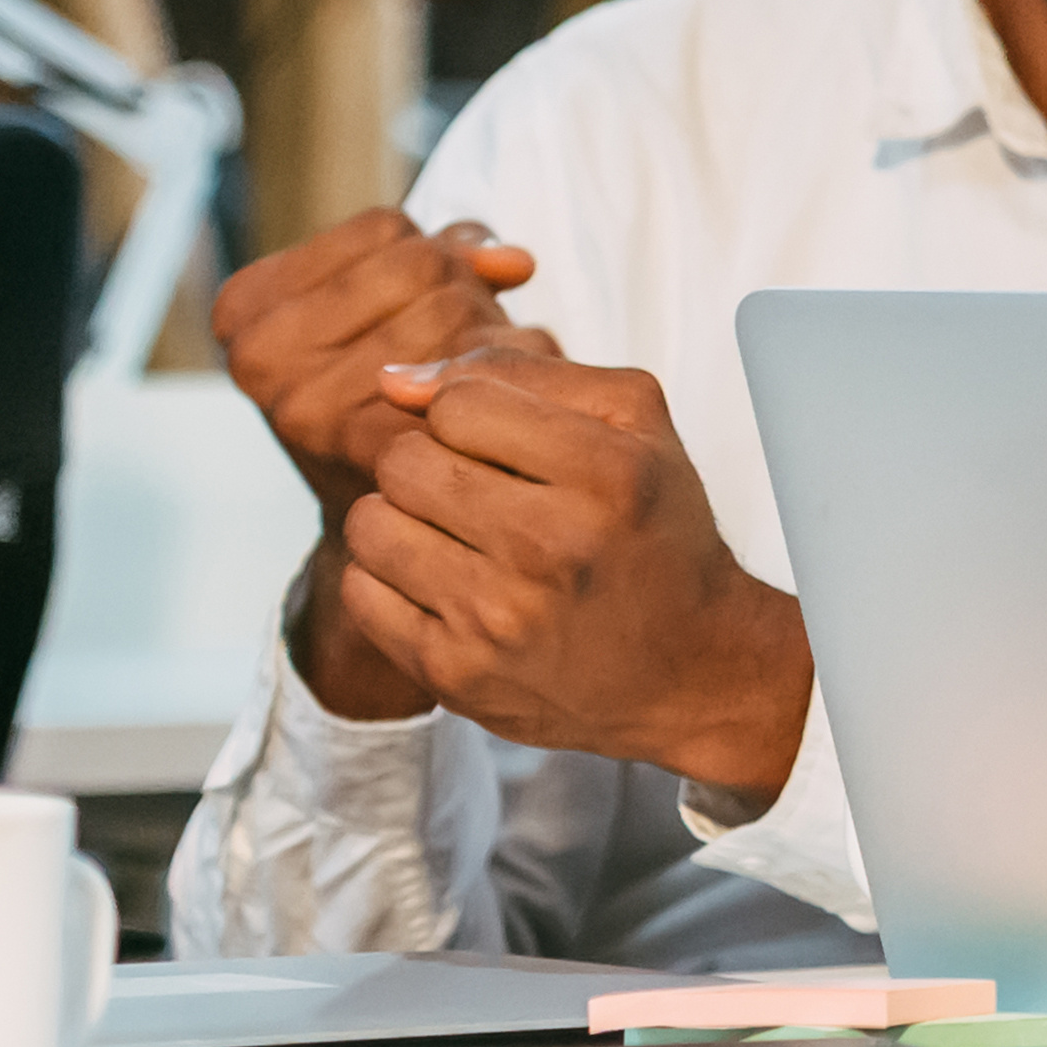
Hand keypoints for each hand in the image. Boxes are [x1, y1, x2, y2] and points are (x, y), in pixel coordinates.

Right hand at [217, 209, 549, 530]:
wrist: (388, 522)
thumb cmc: (397, 393)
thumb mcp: (389, 306)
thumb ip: (446, 255)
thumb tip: (512, 262)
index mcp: (244, 307)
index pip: (386, 228)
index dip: (439, 251)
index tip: (448, 293)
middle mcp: (259, 355)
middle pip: (424, 264)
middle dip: (469, 294)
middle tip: (466, 345)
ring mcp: (305, 403)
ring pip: (456, 309)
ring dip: (494, 335)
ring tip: (473, 380)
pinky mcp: (362, 448)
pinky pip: (472, 375)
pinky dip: (510, 384)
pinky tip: (499, 412)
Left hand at [334, 354, 811, 797]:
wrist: (685, 667)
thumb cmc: (652, 531)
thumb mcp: (634, 424)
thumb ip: (523, 373)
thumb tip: (394, 382)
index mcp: (610, 473)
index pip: (460, 404)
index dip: (467, 412)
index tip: (499, 441)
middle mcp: (555, 547)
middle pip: (404, 461)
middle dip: (429, 462)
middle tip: (475, 489)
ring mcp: (500, 618)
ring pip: (371, 523)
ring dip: (401, 519)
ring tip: (454, 535)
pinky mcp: (456, 673)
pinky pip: (361, 592)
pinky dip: (389, 580)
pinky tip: (442, 583)